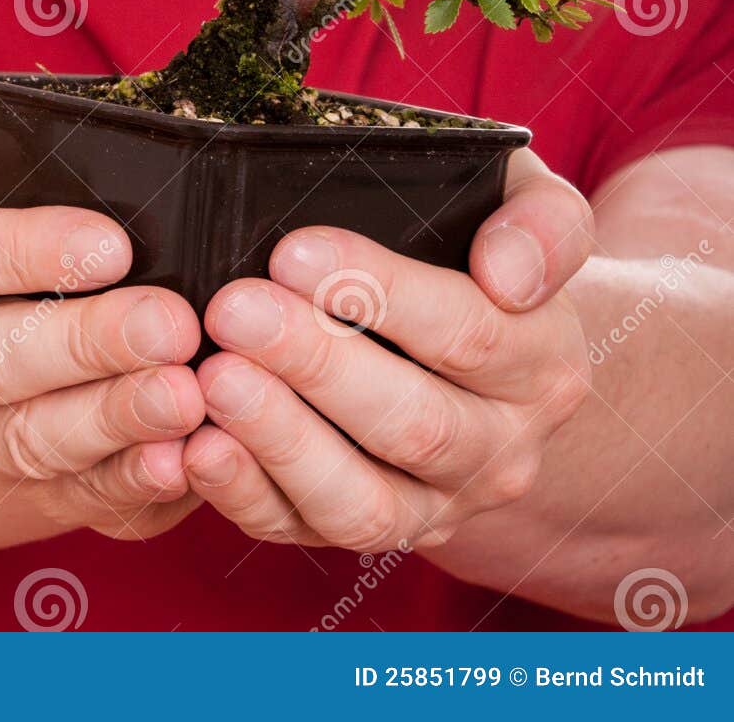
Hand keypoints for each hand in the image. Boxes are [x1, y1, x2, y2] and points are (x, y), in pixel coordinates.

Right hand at [0, 93, 204, 539]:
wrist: (24, 304)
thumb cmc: (41, 205)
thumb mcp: (5, 151)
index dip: (28, 252)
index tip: (114, 245)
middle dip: (88, 343)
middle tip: (171, 324)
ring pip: (32, 440)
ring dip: (113, 419)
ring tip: (186, 396)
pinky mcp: (41, 488)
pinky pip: (78, 499)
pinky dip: (131, 485)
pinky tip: (183, 462)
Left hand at [182, 147, 593, 550]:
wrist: (506, 365)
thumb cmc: (490, 256)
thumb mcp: (535, 211)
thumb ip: (544, 225)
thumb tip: (508, 271)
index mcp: (541, 363)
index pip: (466, 332)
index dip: (380, 293)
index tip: (293, 250)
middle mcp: (500, 448)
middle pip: (410, 423)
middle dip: (313, 364)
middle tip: (233, 309)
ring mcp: (438, 504)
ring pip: (362, 501)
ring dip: (280, 441)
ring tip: (213, 379)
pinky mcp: (371, 531)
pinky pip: (306, 530)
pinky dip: (247, 494)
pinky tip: (199, 446)